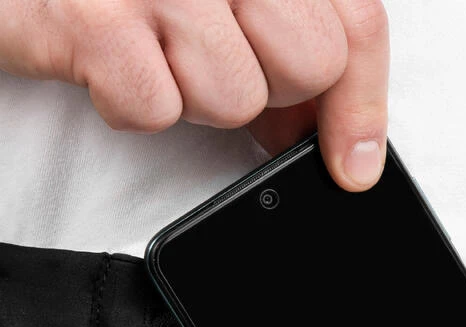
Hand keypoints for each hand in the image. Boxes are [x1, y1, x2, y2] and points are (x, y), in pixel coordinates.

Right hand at [0, 0, 389, 190]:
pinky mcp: (92, 17)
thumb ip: (283, 47)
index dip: (362, 104)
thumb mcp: (221, 0)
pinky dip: (132, 104)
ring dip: (195, 95)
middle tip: (216, 59)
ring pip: (237, 95)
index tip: (352, 160)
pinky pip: (157, 107)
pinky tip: (112, 59)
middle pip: (310, 64)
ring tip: (154, 50)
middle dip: (270, 89)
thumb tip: (333, 131)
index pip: (357, 23)